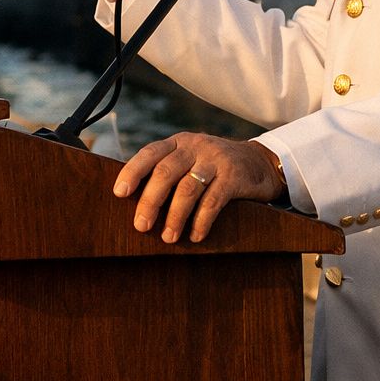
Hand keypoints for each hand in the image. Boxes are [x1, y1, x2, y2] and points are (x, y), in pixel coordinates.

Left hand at [113, 133, 285, 242]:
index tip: (119, 192)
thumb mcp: (191, 160)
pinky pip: (213, 201)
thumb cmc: (215, 168)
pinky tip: (195, 235)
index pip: (150, 153)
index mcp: (179, 142)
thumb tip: (135, 203)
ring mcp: (215, 160)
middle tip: (141, 226)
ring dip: (175, 216)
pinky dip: (201, 221)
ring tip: (168, 237)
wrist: (260, 163)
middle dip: (150, 201)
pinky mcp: (234, 176)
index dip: (132, 171)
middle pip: (166, 172)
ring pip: (188, 188)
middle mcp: (195, 147)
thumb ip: (169, 171)